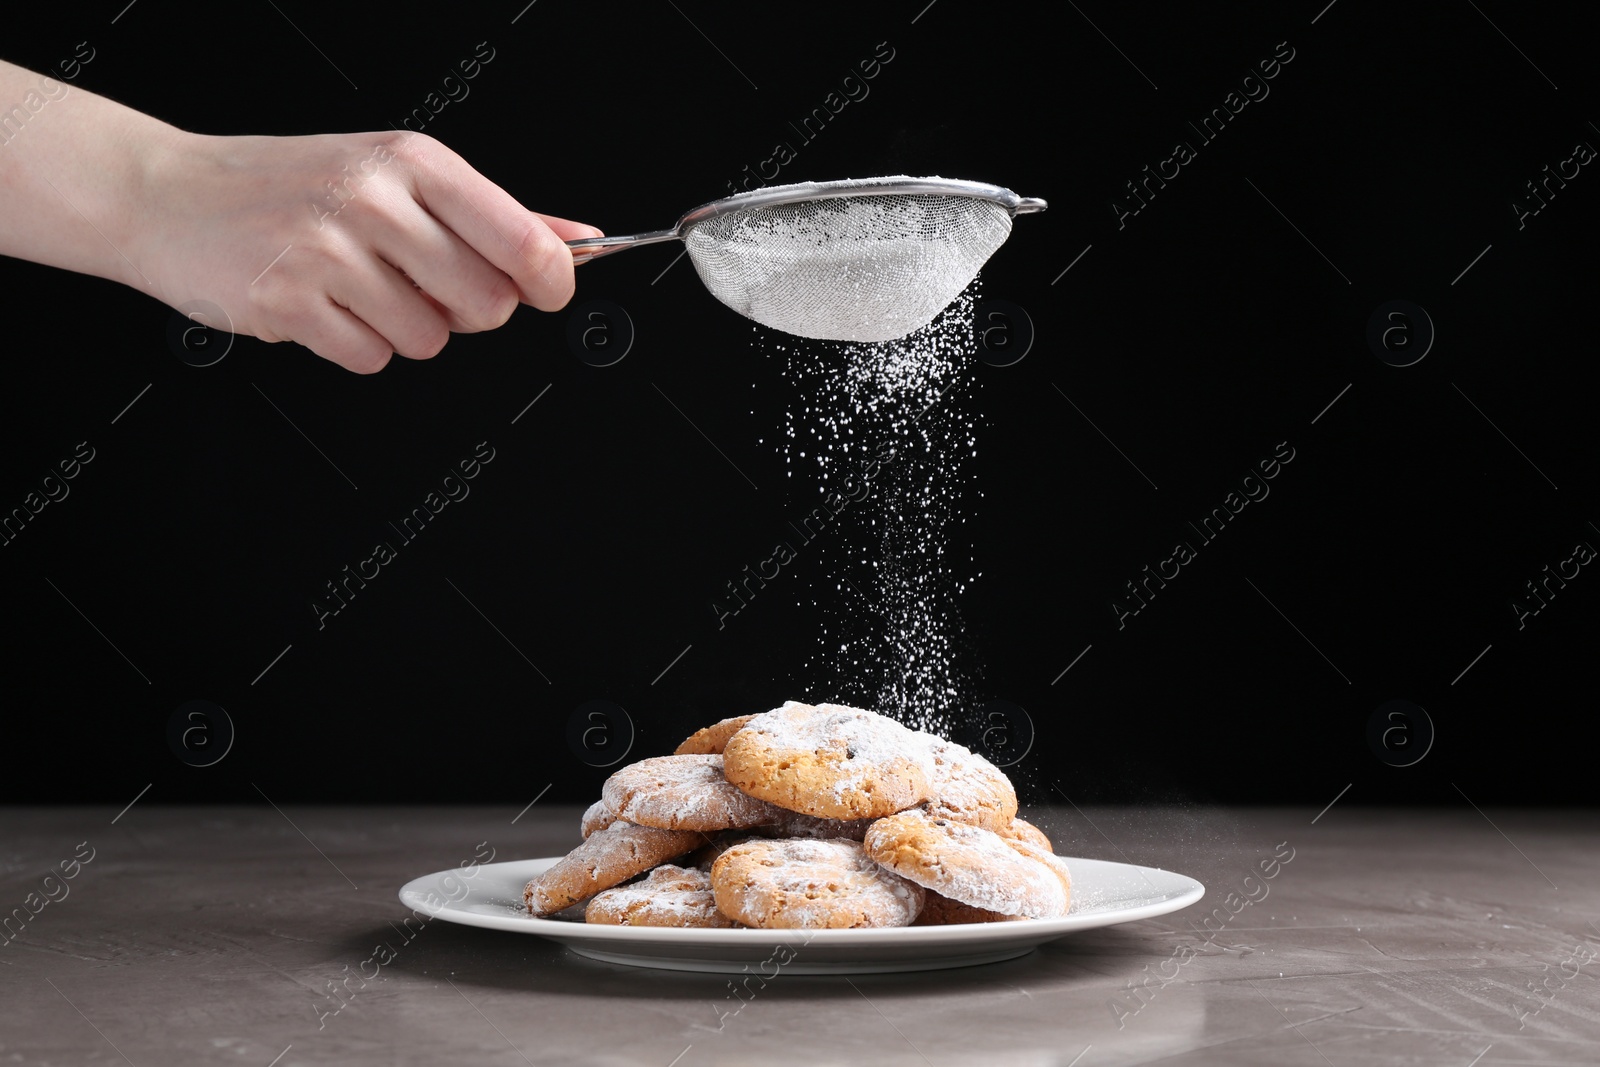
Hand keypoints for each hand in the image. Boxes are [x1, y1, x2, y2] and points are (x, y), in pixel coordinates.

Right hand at [132, 129, 601, 372]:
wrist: (171, 195)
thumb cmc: (294, 186)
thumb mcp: (399, 178)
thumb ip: (495, 214)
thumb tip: (580, 240)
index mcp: (414, 162)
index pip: (521, 240)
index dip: (550, 281)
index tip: (547, 290)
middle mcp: (373, 199)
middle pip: (486, 304)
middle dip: (465, 311)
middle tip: (420, 284)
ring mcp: (328, 250)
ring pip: (429, 339)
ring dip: (402, 329)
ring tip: (357, 288)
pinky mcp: (289, 301)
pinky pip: (371, 359)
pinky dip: (354, 346)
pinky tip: (323, 306)